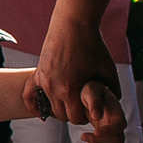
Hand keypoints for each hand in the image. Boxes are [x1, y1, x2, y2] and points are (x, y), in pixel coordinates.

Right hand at [36, 21, 125, 142]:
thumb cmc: (93, 45)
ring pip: (49, 108)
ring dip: (59, 109)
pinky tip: (41, 110)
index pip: (75, 119)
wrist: (75, 23)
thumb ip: (113, 91)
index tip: (92, 110)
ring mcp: (43, 80)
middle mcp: (54, 88)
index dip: (86, 116)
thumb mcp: (108, 70)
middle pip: (62, 116)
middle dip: (73, 114)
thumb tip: (114, 104)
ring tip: (70, 103)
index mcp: (70, 90)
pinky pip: (29, 96)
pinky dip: (34, 105)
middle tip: (83, 106)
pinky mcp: (37, 73)